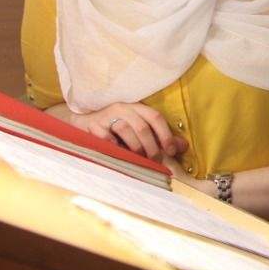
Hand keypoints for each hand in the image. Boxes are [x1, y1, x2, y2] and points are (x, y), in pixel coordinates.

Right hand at [70, 102, 188, 160]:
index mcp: (137, 108)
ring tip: (139, 159)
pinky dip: (115, 147)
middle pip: (142, 127)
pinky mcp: (94, 125)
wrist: (85, 121)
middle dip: (151, 146)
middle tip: (156, 161)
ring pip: (125, 130)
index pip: (155, 117)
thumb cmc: (116, 127)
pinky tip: (119, 153)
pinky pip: (106, 138)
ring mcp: (107, 116)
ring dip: (135, 148)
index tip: (172, 151)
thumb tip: (183, 147)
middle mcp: (123, 109)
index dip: (166, 134)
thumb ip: (160, 137)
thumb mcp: (139, 128)